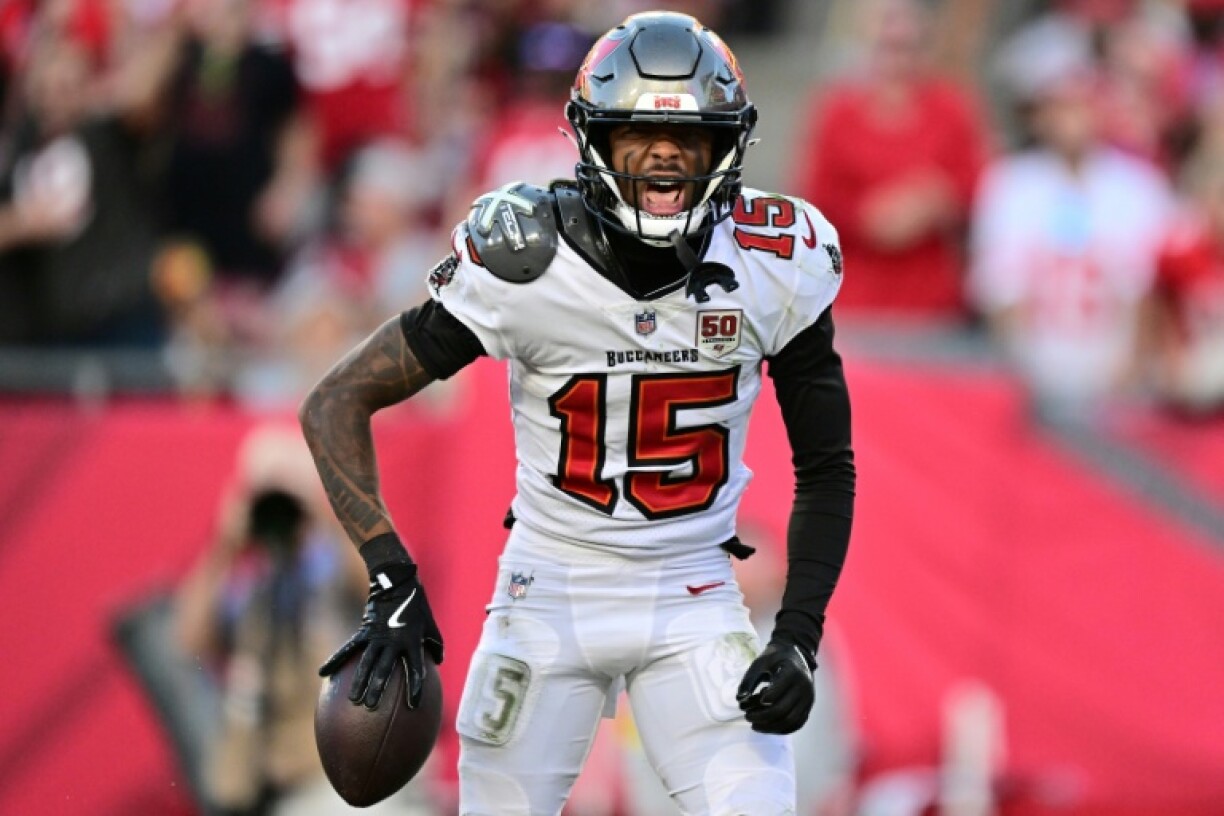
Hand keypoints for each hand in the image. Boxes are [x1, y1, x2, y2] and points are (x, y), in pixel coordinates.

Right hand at [319, 562, 443, 709]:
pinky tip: (323, 673)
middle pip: (384, 669)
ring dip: (359, 681)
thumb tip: (438, 662)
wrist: (397, 583)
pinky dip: (336, 660)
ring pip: (366, 662)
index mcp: (412, 642)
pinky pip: (349, 648)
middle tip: (371, 707)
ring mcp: (378, 636)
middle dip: (377, 689)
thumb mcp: (431, 625)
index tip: (413, 706)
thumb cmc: (417, 607)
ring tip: (353, 699)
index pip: (416, 669)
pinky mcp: (364, 630)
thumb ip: (435, 645)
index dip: (415, 688)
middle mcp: (394, 642)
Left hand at [736, 640, 814, 733]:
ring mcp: (808, 699)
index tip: (747, 702)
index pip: (776, 693)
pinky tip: (766, 727)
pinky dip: (781, 729)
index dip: (760, 701)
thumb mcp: (760, 662)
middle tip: (747, 716)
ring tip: (754, 725)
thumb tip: (739, 699)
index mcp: (792, 672)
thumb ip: (749, 679)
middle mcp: (804, 687)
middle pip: (783, 710)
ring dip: (771, 727)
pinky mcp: (808, 707)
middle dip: (762, 717)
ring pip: (791, 721)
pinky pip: (797, 724)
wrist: (797, 656)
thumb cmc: (775, 658)